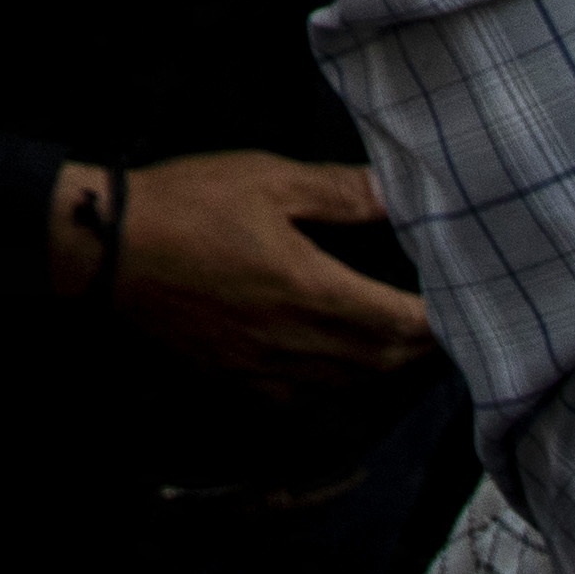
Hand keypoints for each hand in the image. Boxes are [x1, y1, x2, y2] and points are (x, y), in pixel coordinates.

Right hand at [107, 150, 435, 391]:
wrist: (110, 249)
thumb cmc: (190, 203)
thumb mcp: (267, 177)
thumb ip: (340, 191)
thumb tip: (400, 194)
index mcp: (313, 291)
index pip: (403, 324)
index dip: (441, 319)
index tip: (464, 300)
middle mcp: (298, 343)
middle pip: (384, 361)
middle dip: (420, 345)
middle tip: (441, 318)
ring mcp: (267, 370)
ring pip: (349, 383)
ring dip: (381, 364)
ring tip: (396, 338)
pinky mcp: (238, 380)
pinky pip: (304, 396)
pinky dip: (332, 382)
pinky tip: (330, 361)